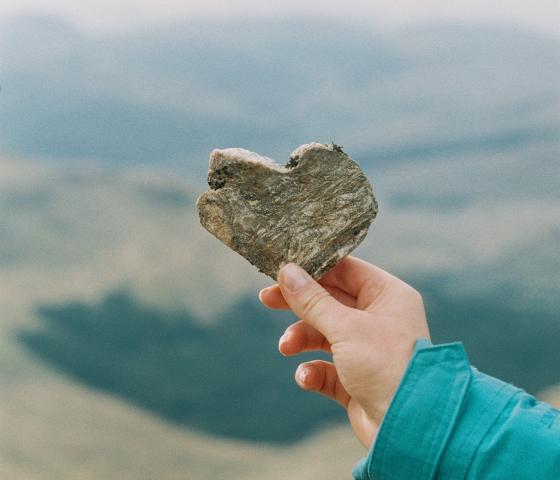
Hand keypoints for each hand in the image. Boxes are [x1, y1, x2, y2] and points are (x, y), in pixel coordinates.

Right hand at [259, 256, 428, 448]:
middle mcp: (379, 319)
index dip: (313, 269)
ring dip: (302, 339)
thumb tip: (286, 272)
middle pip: (330, 301)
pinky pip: (326, 367)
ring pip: (324, 334)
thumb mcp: (346, 327)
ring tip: (287, 347)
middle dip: (299, 305)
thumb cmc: (386, 367)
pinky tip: (307, 377)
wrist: (409, 429)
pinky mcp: (356, 379)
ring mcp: (367, 350)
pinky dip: (313, 371)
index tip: (281, 271)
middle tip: (267, 299)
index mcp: (388, 296)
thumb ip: (313, 300)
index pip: (345, 271)